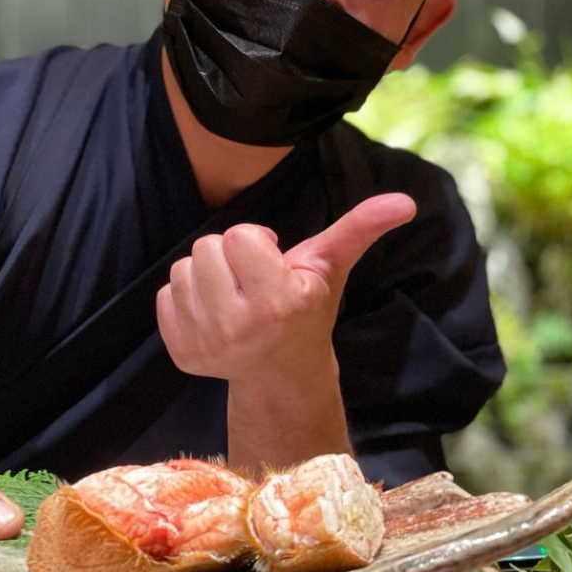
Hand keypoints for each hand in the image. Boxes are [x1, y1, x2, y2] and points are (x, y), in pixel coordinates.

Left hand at [156, 193, 415, 384]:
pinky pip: (166, 295)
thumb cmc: (307, 307)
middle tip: (253, 280)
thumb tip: (405, 202)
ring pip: (184, 268)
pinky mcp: (182, 355)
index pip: (239, 235)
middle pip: (207, 247)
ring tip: (235, 294)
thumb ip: (360, 228)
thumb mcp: (331, 266)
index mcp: (279, 303)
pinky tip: (214, 312)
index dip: (258, 241)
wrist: (281, 369)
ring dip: (207, 273)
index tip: (275, 264)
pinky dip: (187, 297)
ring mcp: (207, 346)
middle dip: (230, 254)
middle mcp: (239, 329)